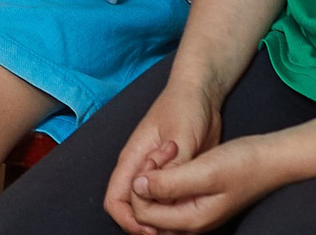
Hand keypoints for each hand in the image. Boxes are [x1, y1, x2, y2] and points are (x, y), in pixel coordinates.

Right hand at [104, 77, 223, 234]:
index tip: (152, 229)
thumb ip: (171, 167)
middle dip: (146, 223)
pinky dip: (174, 210)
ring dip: (162, 217)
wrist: (200, 94)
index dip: (128, 220)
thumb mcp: (181, 137)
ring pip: (149, 206)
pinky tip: (191, 209)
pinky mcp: (172, 174)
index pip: (115, 200)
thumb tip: (158, 196)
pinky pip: (167, 200)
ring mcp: (156, 173)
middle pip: (130, 208)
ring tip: (184, 218)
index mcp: (133, 159)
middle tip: (174, 227)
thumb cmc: (185, 108)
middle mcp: (140, 169)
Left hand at [128, 132, 285, 231]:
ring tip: (171, 150)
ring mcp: (193, 213)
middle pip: (146, 211)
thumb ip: (169, 183)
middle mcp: (189, 223)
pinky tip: (176, 155)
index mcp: (191, 220)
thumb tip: (137, 187)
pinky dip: (165, 175)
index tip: (156, 156)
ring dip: (155, 175)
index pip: (142, 214)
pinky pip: (167, 195)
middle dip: (146, 179)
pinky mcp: (195, 201)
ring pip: (156, 201)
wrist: (269, 159)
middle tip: (165, 151)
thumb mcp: (205, 171)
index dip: (141, 184)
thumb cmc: (242, 164)